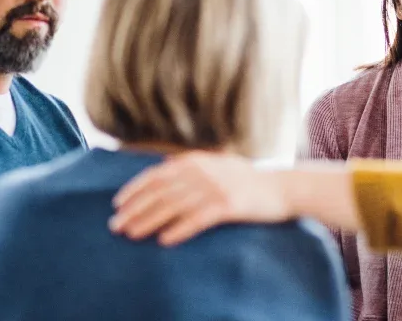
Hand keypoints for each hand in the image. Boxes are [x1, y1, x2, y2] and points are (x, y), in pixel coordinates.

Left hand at [109, 151, 291, 245]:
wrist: (284, 188)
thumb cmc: (249, 179)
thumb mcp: (219, 163)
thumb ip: (194, 163)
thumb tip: (164, 164)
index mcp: (197, 160)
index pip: (156, 175)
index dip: (134, 190)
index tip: (117, 205)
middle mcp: (203, 172)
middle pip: (160, 192)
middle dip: (135, 209)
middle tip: (116, 226)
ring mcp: (216, 188)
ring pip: (174, 207)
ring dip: (149, 221)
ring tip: (132, 234)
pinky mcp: (229, 205)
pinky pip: (198, 220)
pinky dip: (179, 229)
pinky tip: (165, 240)